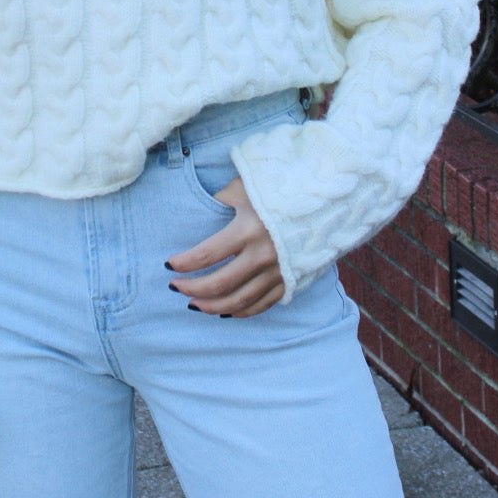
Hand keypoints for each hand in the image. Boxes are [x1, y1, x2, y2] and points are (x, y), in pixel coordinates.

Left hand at [166, 177, 285, 317]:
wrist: (328, 200)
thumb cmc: (283, 188)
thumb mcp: (248, 186)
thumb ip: (223, 199)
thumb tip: (206, 209)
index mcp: (248, 230)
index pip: (206, 254)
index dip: (184, 263)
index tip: (169, 266)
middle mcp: (263, 255)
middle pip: (219, 283)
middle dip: (192, 289)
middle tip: (176, 288)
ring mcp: (278, 272)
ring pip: (239, 301)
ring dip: (213, 306)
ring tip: (194, 305)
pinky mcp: (291, 281)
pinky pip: (262, 304)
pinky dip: (242, 311)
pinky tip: (226, 311)